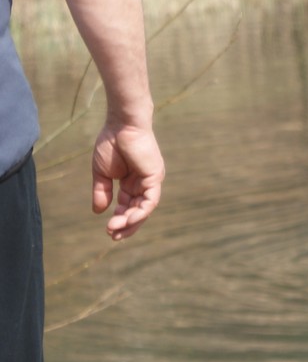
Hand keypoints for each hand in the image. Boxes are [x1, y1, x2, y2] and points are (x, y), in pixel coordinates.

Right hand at [92, 122, 163, 239]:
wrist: (120, 126)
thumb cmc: (111, 144)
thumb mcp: (102, 173)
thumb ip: (102, 192)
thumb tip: (98, 212)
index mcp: (131, 182)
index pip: (128, 205)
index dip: (120, 218)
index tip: (109, 230)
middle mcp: (143, 184)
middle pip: (138, 210)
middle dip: (126, 224)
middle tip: (114, 236)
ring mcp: (151, 181)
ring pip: (144, 208)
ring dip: (131, 221)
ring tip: (116, 230)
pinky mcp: (155, 178)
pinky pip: (150, 200)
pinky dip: (140, 212)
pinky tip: (127, 220)